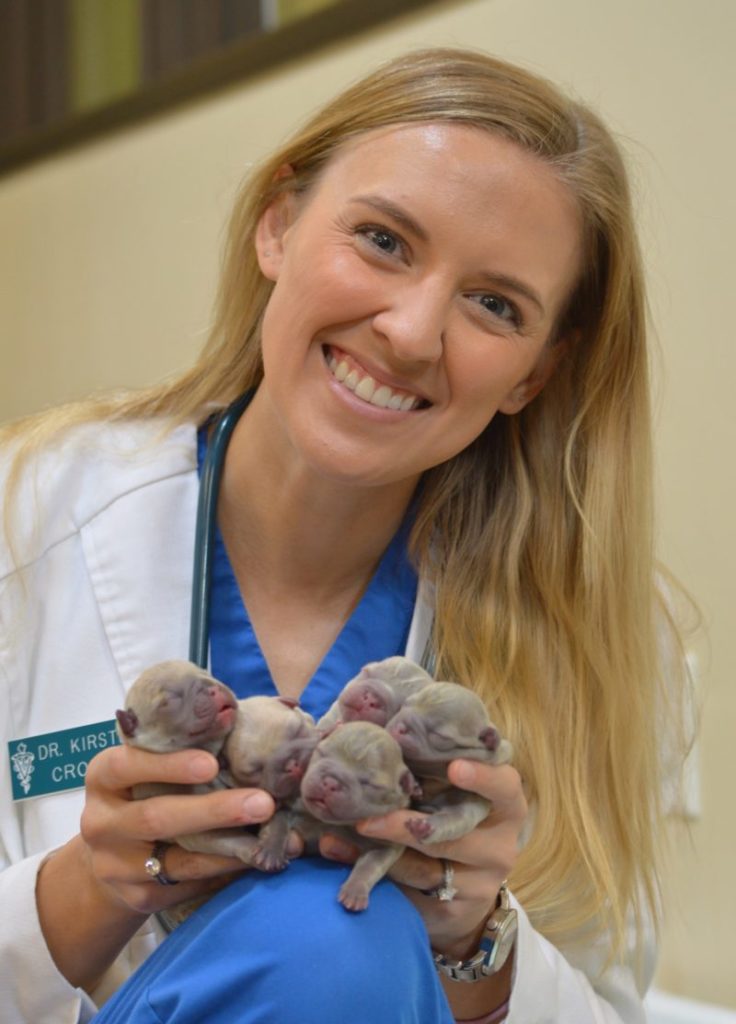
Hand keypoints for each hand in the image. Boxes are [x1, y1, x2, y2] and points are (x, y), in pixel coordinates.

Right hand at [79, 743, 277, 915]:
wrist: (109, 857)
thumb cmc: (141, 793)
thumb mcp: (143, 768)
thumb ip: (175, 754)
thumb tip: (242, 737)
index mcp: (103, 778)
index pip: (126, 766)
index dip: (168, 765)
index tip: (211, 763)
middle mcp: (102, 823)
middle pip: (157, 818)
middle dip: (215, 811)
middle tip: (263, 803)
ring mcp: (116, 866)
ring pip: (180, 860)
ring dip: (233, 848)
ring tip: (275, 837)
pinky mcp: (139, 897)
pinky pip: (190, 884)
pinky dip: (227, 870)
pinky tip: (256, 859)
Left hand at [319, 758, 526, 958]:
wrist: (466, 891)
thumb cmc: (452, 813)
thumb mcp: (454, 790)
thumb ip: (432, 763)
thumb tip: (364, 720)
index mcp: (505, 802)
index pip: (505, 785)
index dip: (483, 776)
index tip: (454, 767)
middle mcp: (501, 841)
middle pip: (460, 831)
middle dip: (415, 826)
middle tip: (372, 819)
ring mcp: (483, 879)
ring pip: (431, 866)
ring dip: (385, 848)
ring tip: (351, 829)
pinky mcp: (458, 908)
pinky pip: (412, 890)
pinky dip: (376, 870)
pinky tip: (340, 851)